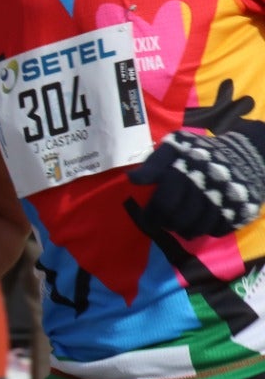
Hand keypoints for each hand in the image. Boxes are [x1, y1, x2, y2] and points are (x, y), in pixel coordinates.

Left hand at [127, 123, 264, 238]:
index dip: (151, 214)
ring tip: (178, 225)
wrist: (245, 153)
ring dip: (184, 230)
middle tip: (162, 222)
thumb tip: (132, 180)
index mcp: (186, 172)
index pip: (164, 203)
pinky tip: (199, 223)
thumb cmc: (200, 152)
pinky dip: (206, 230)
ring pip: (198, 228)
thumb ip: (153, 164)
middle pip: (179, 219)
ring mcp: (225, 201)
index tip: (146, 218)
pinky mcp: (239, 211)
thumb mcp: (174, 147)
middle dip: (166, 224)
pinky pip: (217, 230)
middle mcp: (206, 188)